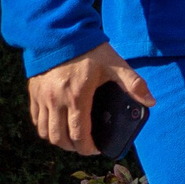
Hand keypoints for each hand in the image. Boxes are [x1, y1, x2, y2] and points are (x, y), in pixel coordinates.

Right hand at [27, 43, 151, 154]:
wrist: (60, 33)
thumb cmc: (89, 50)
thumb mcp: (115, 65)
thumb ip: (134, 84)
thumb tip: (151, 102)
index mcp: (76, 97)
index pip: (78, 134)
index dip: (88, 148)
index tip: (96, 150)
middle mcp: (55, 100)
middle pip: (59, 137)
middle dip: (73, 148)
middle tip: (85, 147)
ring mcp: (42, 97)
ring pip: (44, 131)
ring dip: (58, 140)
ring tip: (72, 139)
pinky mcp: (33, 92)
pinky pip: (36, 118)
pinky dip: (45, 127)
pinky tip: (57, 125)